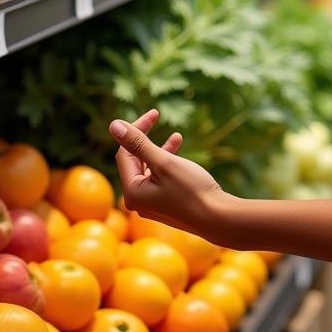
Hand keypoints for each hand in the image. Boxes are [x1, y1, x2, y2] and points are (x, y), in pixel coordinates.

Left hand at [109, 111, 229, 240]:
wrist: (217, 218)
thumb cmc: (190, 190)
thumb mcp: (164, 162)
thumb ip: (138, 143)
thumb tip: (114, 125)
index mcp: (132, 192)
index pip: (125, 153)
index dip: (136, 130)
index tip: (155, 113)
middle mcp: (137, 201)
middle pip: (135, 162)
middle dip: (146, 139)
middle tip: (158, 116)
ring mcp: (152, 205)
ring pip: (150, 170)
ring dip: (160, 151)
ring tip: (177, 137)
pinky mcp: (166, 206)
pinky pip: (160, 181)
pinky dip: (168, 166)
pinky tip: (181, 157)